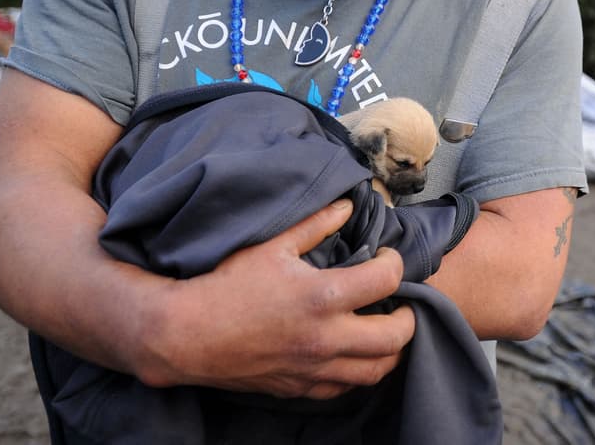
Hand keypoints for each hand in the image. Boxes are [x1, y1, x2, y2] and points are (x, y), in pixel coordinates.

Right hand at [135, 198, 413, 398]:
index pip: (388, 280)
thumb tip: (348, 206)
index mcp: (323, 296)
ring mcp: (314, 368)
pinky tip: (352, 352)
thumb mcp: (272, 245)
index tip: (385, 257)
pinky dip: (357, 371)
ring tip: (383, 329)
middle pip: (396, 336)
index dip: (395, 263)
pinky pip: (345, 388)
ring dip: (389, 350)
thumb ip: (316, 224)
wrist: (187, 335)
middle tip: (400, 302)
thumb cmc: (227, 285)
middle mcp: (326, 338)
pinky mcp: (299, 387)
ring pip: (376, 370)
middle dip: (407, 316)